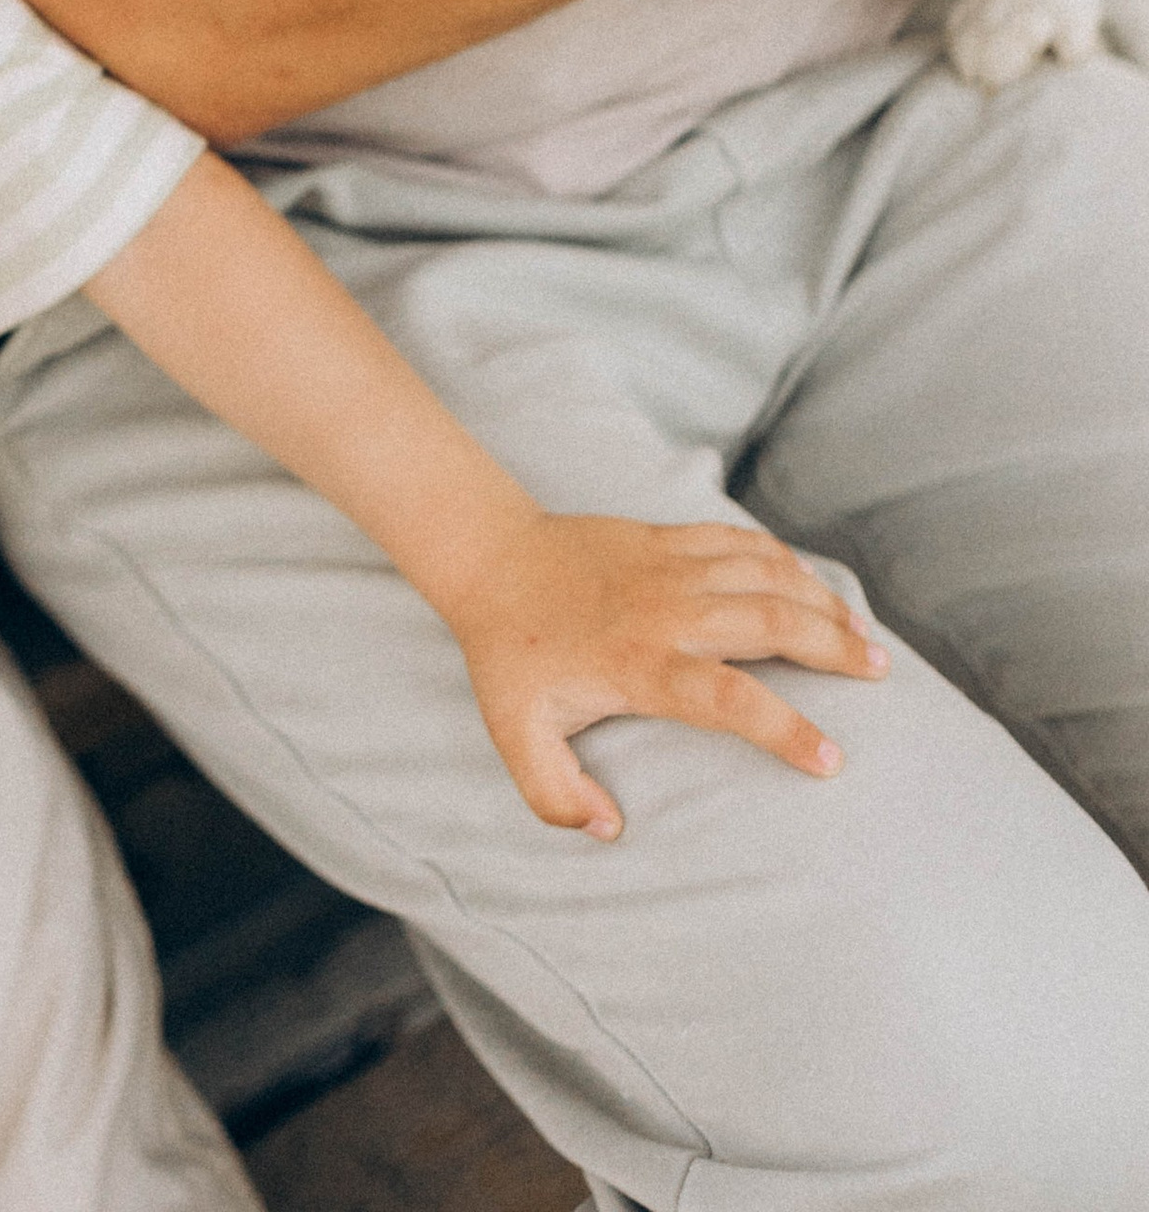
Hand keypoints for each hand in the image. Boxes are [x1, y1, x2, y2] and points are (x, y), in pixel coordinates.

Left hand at [431, 514, 886, 839]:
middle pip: (768, 621)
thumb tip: (609, 831)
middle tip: (879, 674)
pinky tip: (812, 583)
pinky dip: (783, 559)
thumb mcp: (515, 734)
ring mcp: (670, 566)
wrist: (489, 557)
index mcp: (639, 664)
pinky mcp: (667, 536)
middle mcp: (666, 611)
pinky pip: (739, 541)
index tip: (831, 759)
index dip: (784, 728)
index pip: (728, 698)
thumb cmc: (508, 654)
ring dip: (820, 601)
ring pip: (764, 574)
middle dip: (831, 647)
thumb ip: (555, 794)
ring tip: (864, 635)